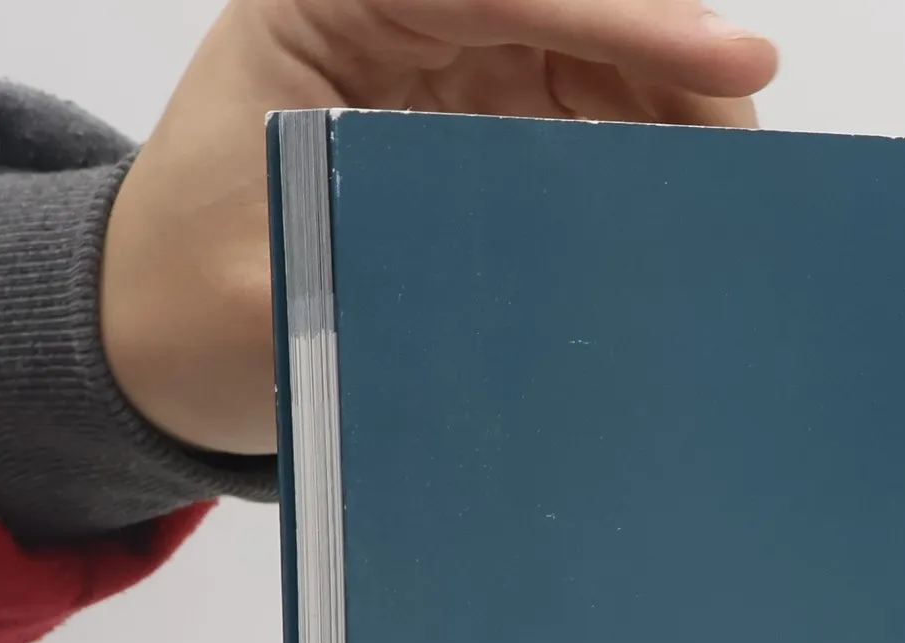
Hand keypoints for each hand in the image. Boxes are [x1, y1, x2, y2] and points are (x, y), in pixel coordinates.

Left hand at [100, 0, 778, 455]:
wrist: (151, 346)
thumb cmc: (180, 306)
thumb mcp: (273, 291)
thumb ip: (390, 266)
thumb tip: (542, 277)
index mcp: (329, 7)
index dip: (627, 20)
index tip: (736, 60)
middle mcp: (399, 21)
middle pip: (570, 8)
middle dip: (671, 61)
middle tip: (753, 145)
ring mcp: (446, 73)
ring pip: (597, 58)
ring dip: (674, 112)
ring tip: (735, 191)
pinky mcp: (478, 136)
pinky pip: (589, 122)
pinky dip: (647, 158)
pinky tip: (688, 209)